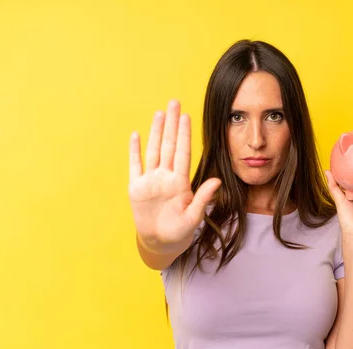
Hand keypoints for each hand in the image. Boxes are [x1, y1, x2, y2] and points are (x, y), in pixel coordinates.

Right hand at [128, 100, 220, 254]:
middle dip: (172, 124)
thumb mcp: (193, 217)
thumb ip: (203, 198)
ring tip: (160, 113)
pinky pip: (135, 165)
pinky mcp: (136, 188)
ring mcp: (150, 180)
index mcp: (180, 182)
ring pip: (154, 150)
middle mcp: (165, 176)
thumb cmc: (180, 231)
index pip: (183, 152)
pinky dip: (135, 150)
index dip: (184, 134)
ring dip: (156, 132)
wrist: (161, 242)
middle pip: (168, 145)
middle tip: (175, 102)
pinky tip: (137, 134)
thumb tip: (217, 181)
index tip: (187, 116)